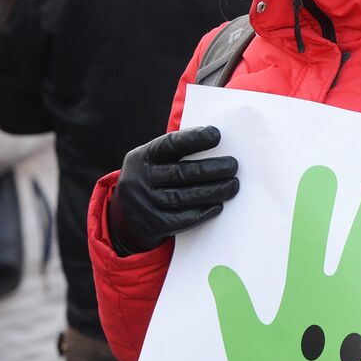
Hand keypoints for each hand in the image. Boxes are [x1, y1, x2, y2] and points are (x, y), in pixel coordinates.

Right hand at [107, 126, 238, 255]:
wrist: (128, 216)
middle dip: (209, 169)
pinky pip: (180, 219)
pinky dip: (202, 213)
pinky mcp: (150, 225)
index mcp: (141, 157)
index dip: (192, 139)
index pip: (168, 144)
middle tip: (232, 166)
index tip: (216, 135)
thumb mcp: (154, 163)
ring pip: (182, 197)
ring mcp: (141, 203)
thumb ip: (177, 155)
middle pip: (179, 173)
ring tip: (232, 186)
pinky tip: (218, 206)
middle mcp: (137, 179)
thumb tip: (217, 145)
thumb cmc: (153, 180)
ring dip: (212, 192)